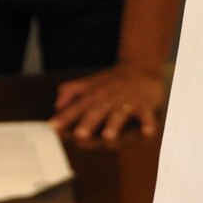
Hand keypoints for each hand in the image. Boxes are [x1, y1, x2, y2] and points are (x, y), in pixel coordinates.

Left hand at [50, 64, 166, 141]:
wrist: (142, 66)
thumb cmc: (113, 80)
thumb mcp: (90, 82)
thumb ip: (72, 91)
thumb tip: (57, 104)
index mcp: (95, 93)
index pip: (78, 105)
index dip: (66, 116)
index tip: (54, 126)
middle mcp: (110, 97)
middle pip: (98, 110)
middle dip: (89, 122)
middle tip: (80, 134)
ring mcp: (128, 100)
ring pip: (120, 113)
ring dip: (114, 124)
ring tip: (108, 136)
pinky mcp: (145, 104)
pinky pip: (147, 115)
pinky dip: (148, 123)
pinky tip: (147, 132)